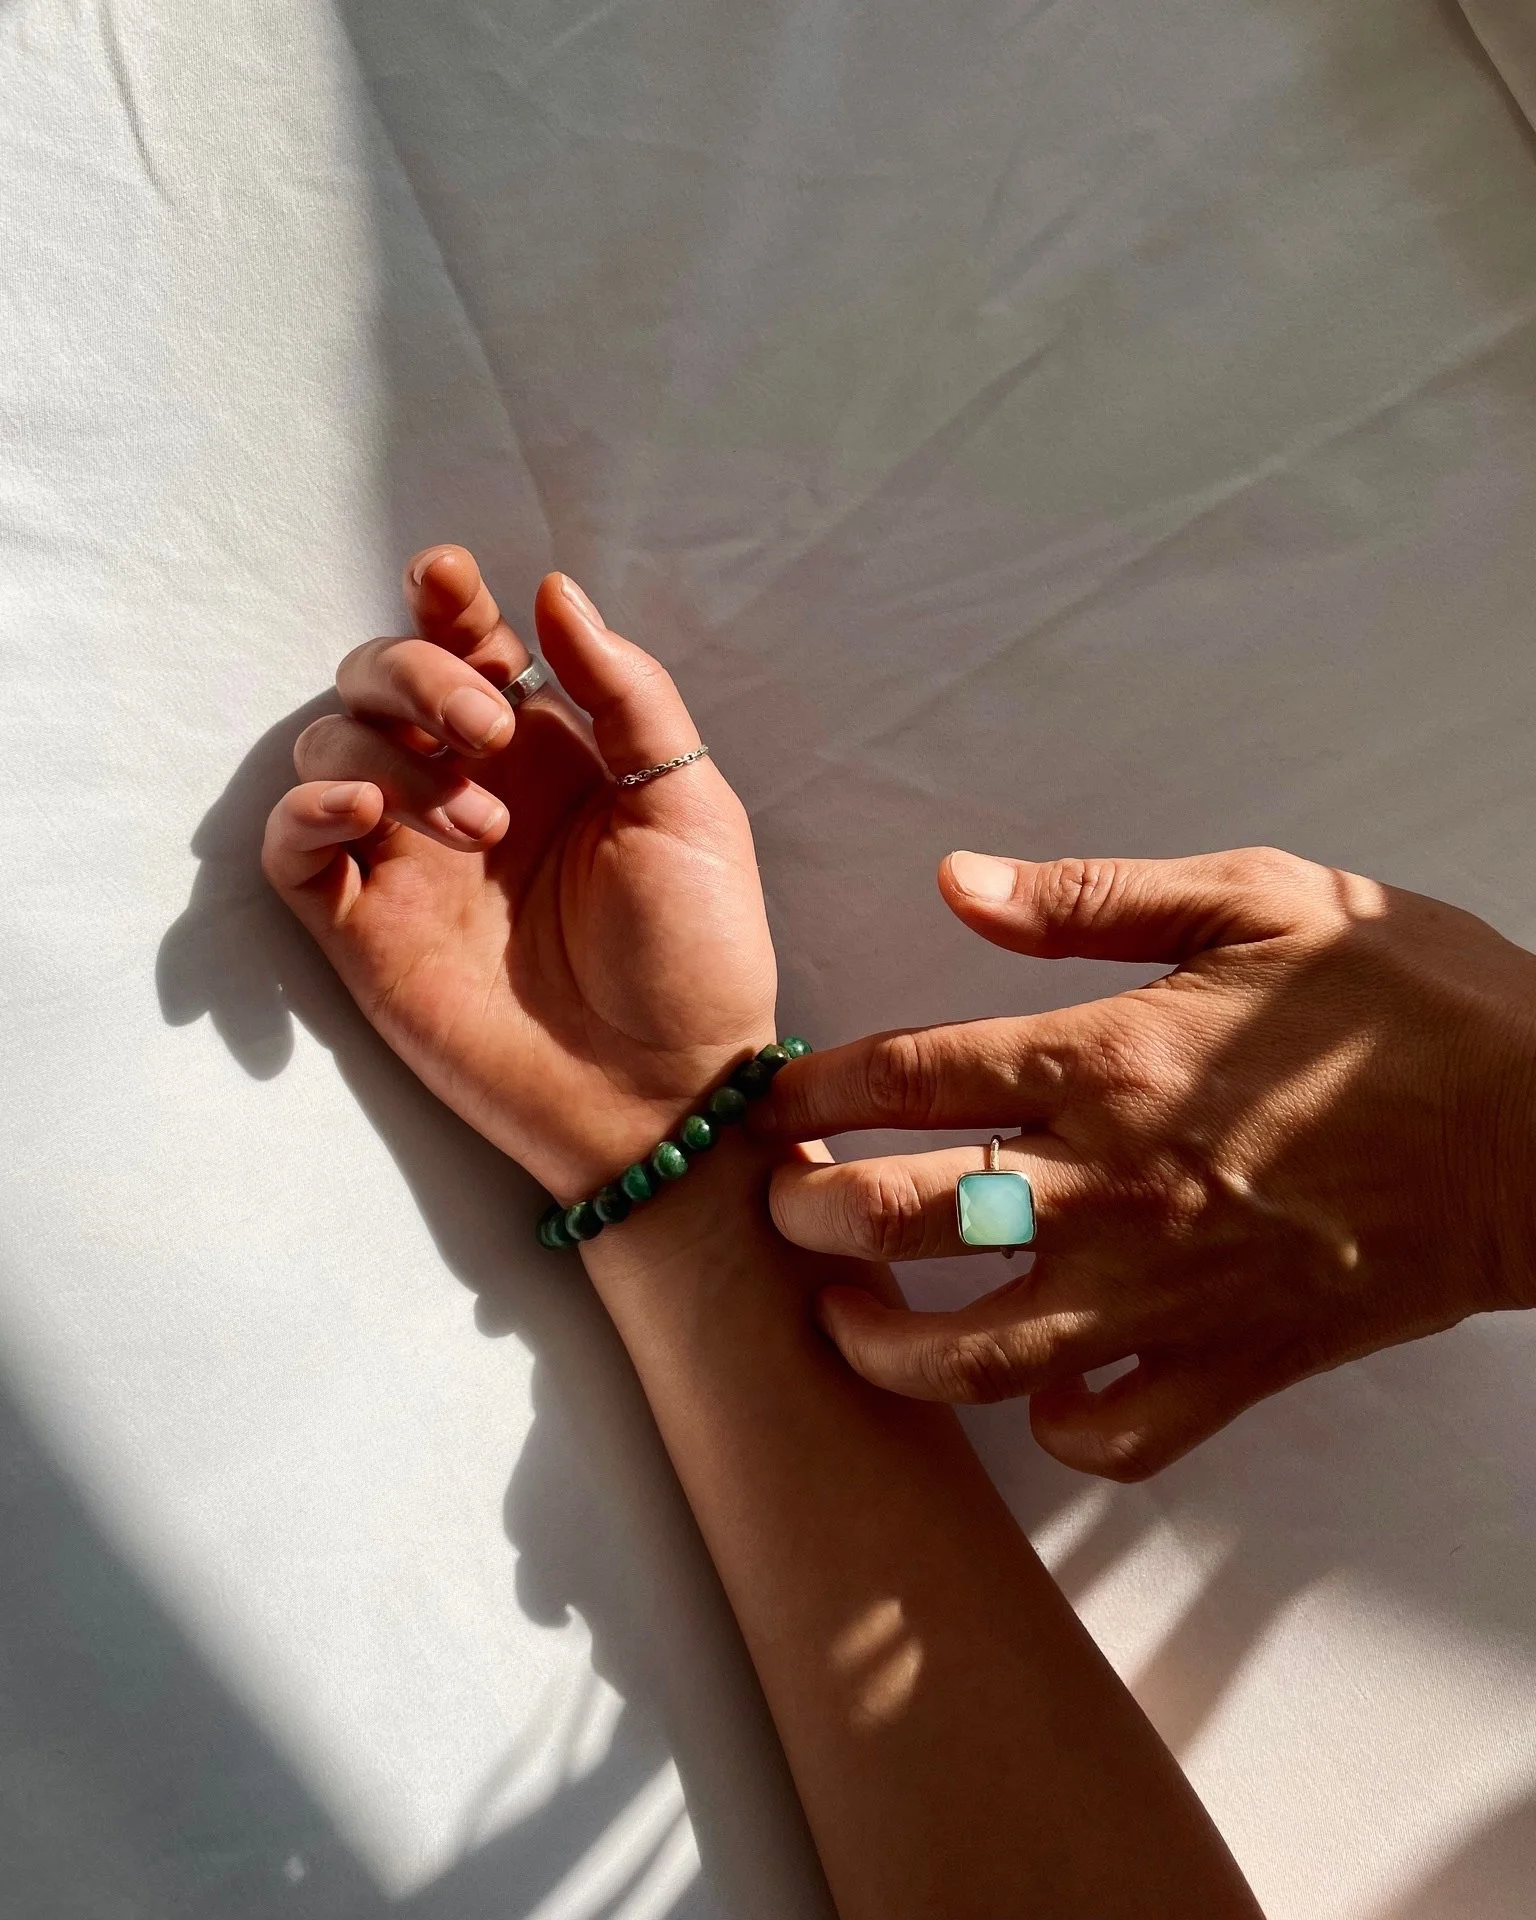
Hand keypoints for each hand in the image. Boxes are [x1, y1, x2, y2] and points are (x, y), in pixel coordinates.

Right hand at [263, 548, 775, 1199]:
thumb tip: (555, 589)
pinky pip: (291, 846)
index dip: (444, 602)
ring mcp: (409, 860)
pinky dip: (306, 811)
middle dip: (417, 674)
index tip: (449, 579)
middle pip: (380, 677)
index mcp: (544, 755)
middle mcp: (465, 791)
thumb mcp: (689, 809)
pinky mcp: (365, 928)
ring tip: (476, 825)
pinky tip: (364, 817)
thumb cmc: (695, 955)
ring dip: (388, 754)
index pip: (467, 647)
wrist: (666, 1092)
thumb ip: (627, 695)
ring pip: (328, 747)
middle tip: (486, 735)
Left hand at [758, 847, 1535, 1478]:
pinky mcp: (1235, 1365)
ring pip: (979, 1353)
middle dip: (813, 1222)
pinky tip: (1035, 1390)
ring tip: (846, 1326)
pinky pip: (1116, 1434)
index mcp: (1109, 1060)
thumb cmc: (1407, 1003)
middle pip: (908, 1220)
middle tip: (781, 1215)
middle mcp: (1114, 1186)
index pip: (907, 1078)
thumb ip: (1090, 897)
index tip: (774, 1106)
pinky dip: (1059, 1426)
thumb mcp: (1257, 898)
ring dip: (886, 1347)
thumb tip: (953, 881)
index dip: (814, 1093)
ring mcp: (1169, 1291)